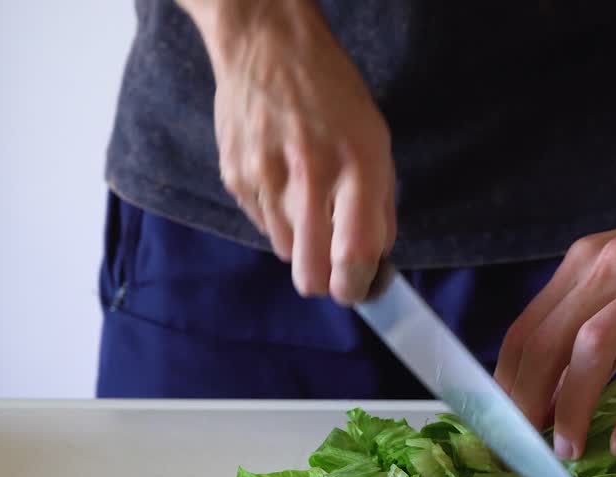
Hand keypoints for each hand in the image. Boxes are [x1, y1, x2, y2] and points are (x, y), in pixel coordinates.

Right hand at [183, 0, 395, 302]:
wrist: (267, 46)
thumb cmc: (331, 94)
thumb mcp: (376, 140)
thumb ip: (380, 204)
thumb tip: (377, 260)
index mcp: (357, 166)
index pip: (354, 254)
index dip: (355, 287)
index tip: (356, 290)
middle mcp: (310, 176)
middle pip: (310, 273)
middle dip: (324, 281)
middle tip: (333, 268)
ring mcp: (266, 178)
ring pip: (285, 253)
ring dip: (301, 243)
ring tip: (308, 202)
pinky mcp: (235, 177)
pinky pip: (262, 224)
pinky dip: (276, 216)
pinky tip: (283, 179)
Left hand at [493, 195, 615, 458]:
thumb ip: (592, 337)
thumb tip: (553, 401)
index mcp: (586, 262)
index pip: (526, 330)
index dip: (507, 386)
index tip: (505, 430)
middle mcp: (614, 265)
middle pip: (548, 341)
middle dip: (528, 403)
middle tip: (527, 450)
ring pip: (594, 347)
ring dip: (574, 406)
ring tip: (570, 448)